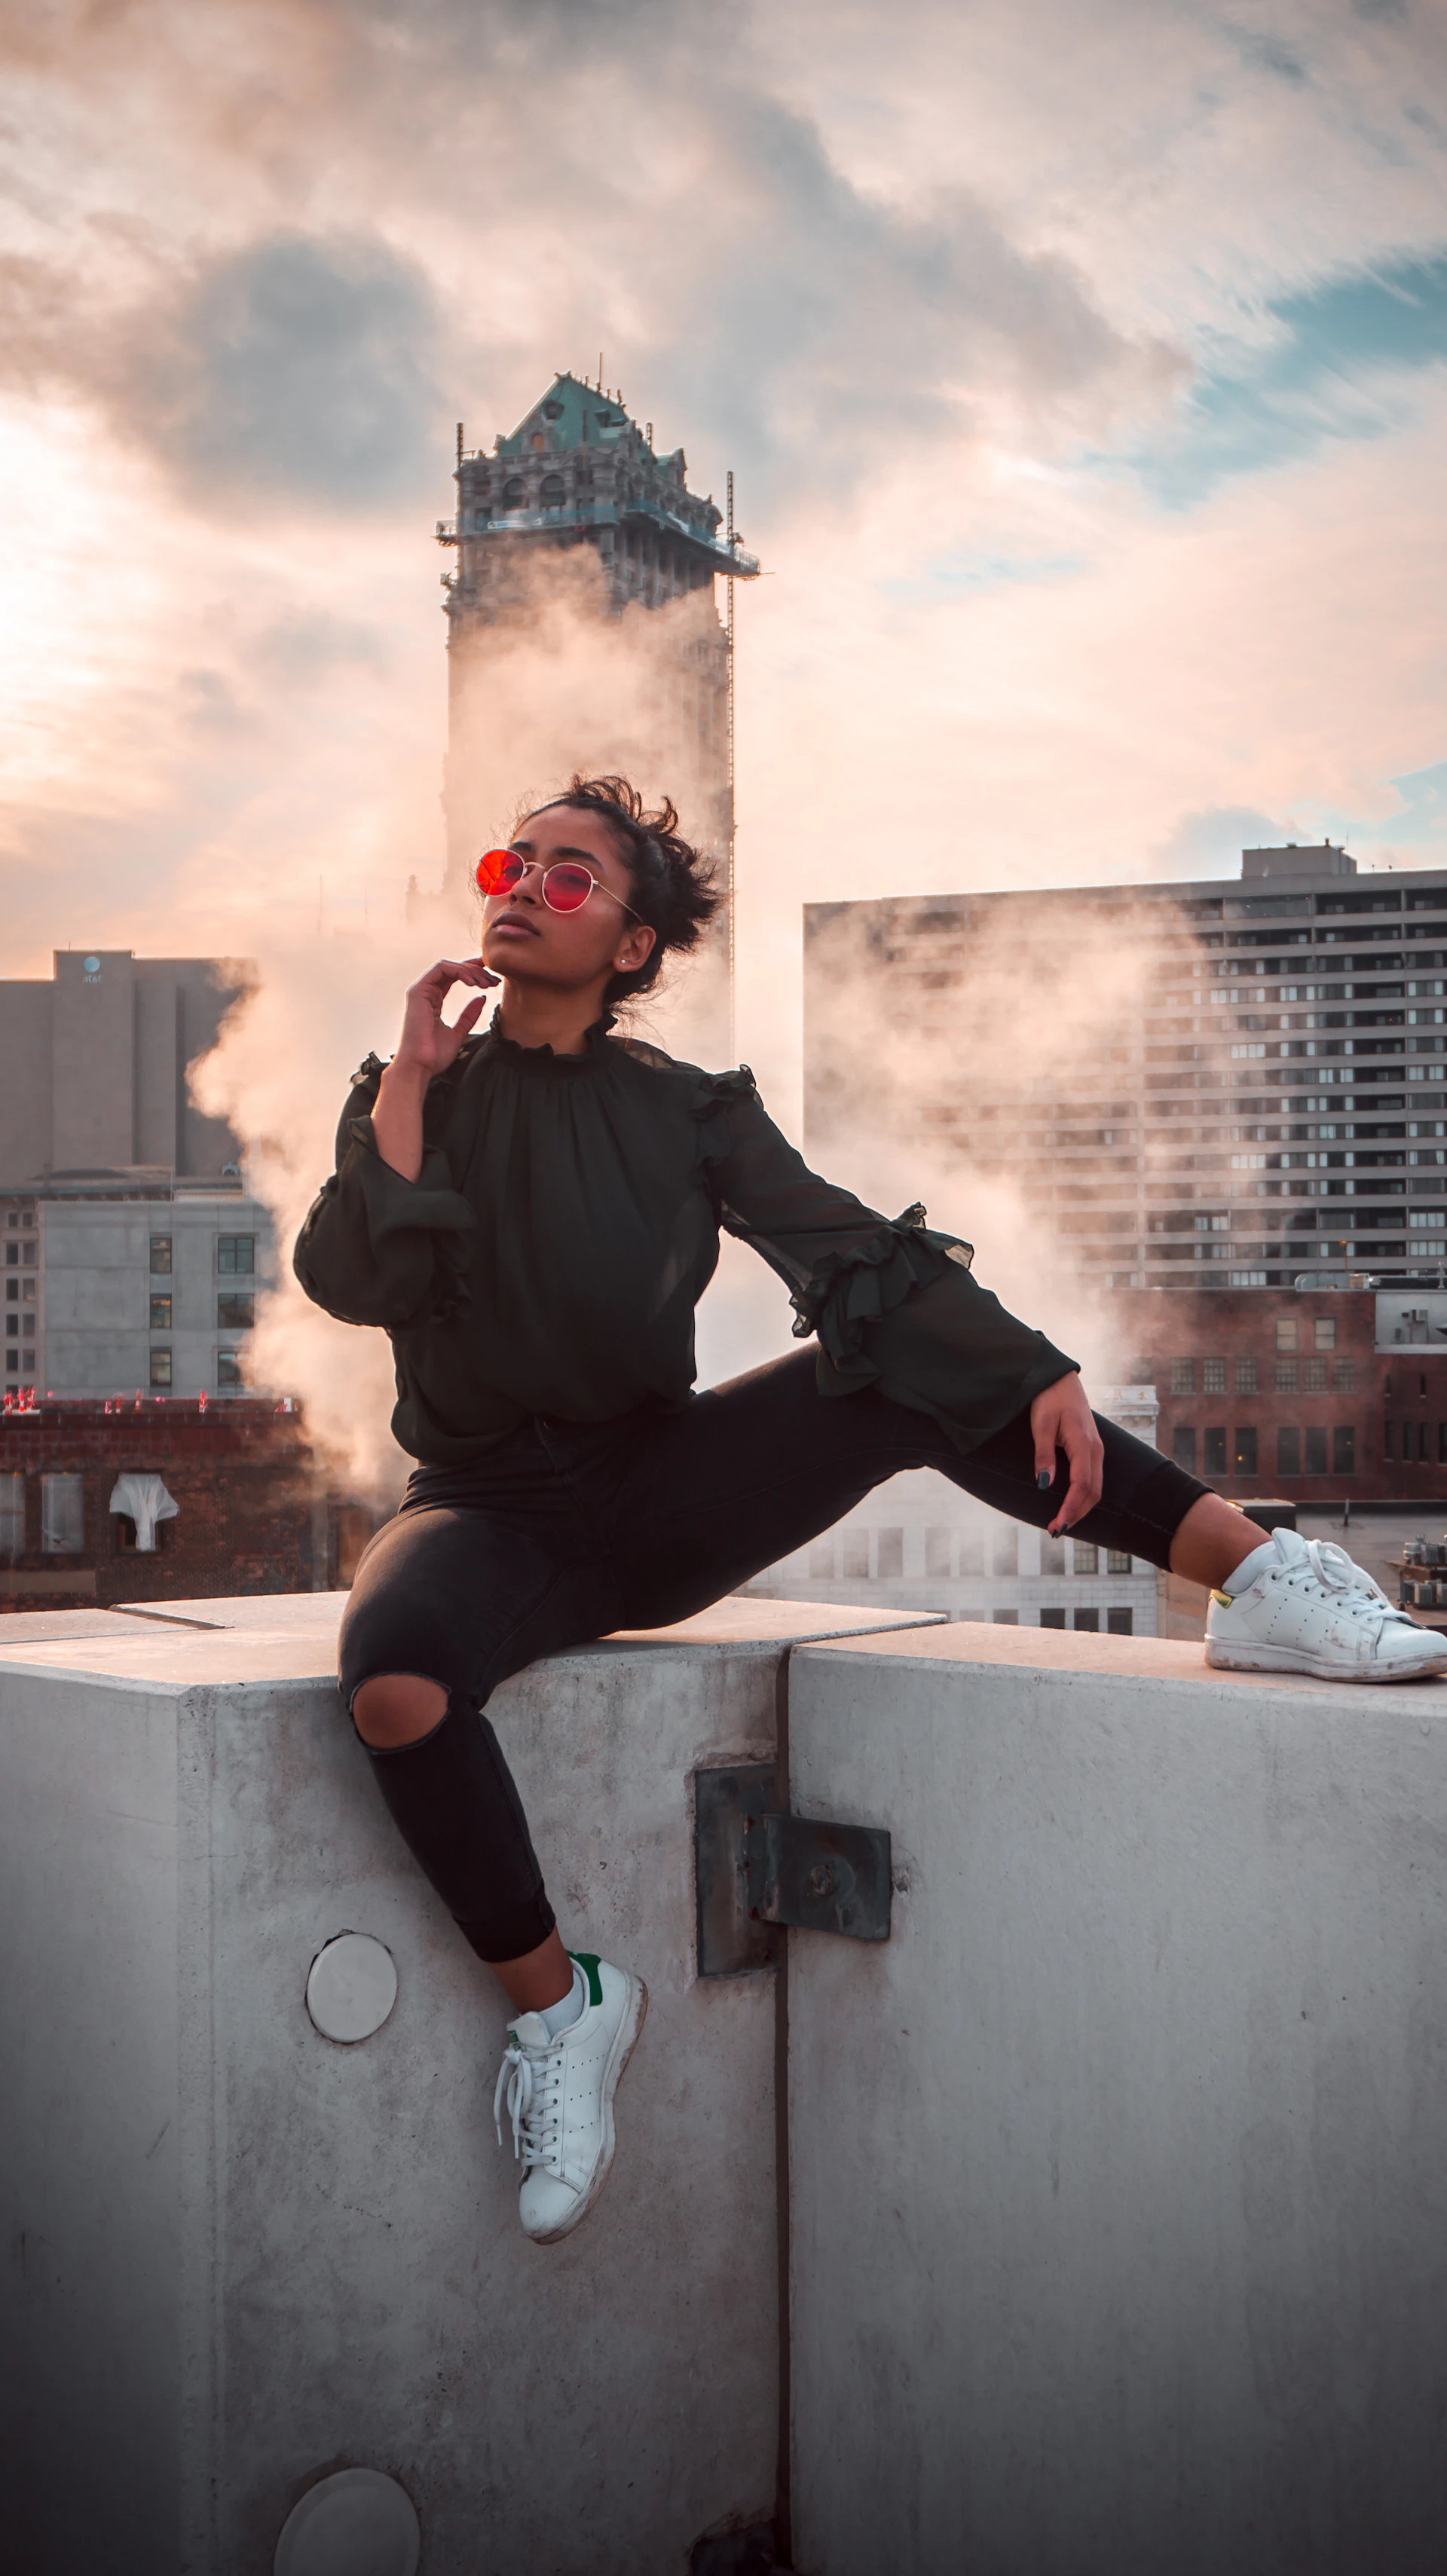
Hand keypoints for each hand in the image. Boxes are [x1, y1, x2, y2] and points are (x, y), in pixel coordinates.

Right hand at [392, 957, 498, 1081]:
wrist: (420, 1066)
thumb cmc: (434, 1055)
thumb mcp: (459, 1032)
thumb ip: (469, 1015)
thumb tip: (481, 998)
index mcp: (433, 1001)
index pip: (453, 978)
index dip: (472, 972)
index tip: (490, 974)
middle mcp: (426, 993)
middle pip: (453, 970)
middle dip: (476, 971)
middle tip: (493, 980)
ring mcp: (421, 991)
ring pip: (448, 967)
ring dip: (470, 971)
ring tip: (485, 983)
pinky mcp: (419, 991)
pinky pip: (441, 970)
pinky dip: (459, 971)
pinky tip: (473, 981)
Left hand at [1032, 1371, 1104, 1535]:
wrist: (1061, 1379)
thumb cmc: (1049, 1398)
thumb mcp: (1041, 1424)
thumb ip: (1044, 1454)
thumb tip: (1045, 1485)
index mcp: (1084, 1444)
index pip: (1082, 1485)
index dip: (1070, 1508)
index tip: (1057, 1525)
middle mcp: (1096, 1450)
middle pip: (1093, 1492)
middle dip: (1076, 1514)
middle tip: (1055, 1530)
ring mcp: (1096, 1450)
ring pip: (1096, 1488)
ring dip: (1081, 1508)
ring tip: (1061, 1522)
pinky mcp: (1092, 1450)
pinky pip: (1093, 1479)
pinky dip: (1083, 1497)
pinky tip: (1070, 1504)